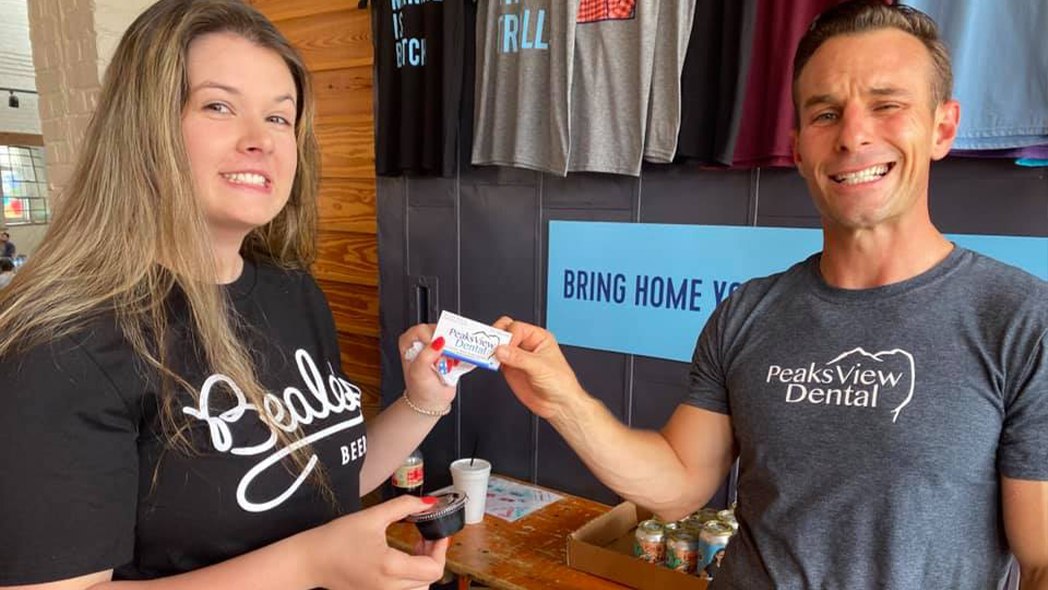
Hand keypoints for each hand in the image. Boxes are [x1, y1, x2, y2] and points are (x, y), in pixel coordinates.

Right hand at [304, 495, 448, 589]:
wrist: (310, 560)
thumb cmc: (337, 538)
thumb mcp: (372, 516)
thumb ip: (403, 507)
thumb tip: (429, 503)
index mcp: (390, 567)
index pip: (433, 569)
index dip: (440, 550)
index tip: (437, 533)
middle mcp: (389, 588)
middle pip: (429, 580)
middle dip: (433, 557)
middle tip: (426, 537)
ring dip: (423, 571)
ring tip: (415, 549)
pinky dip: (410, 580)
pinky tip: (402, 561)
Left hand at [398, 323, 457, 411]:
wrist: (432, 402)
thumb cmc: (420, 388)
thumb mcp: (418, 372)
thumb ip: (426, 356)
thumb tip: (438, 342)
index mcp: (409, 343)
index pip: (420, 330)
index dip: (430, 337)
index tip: (436, 349)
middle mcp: (423, 342)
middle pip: (438, 330)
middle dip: (445, 342)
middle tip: (447, 353)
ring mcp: (437, 346)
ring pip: (450, 337)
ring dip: (454, 349)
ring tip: (450, 361)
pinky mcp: (450, 352)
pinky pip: (458, 346)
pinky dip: (461, 352)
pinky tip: (457, 362)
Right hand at [493, 316, 583, 419]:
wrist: (559, 405)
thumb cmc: (561, 383)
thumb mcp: (541, 367)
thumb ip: (520, 358)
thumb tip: (502, 350)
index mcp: (538, 338)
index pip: (517, 328)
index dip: (508, 336)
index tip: (503, 347)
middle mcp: (526, 345)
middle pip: (505, 332)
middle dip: (496, 337)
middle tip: (490, 346)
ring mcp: (516, 357)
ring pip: (498, 345)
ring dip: (490, 349)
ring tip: (486, 355)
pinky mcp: (509, 369)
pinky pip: (495, 360)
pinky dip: (489, 361)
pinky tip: (489, 364)